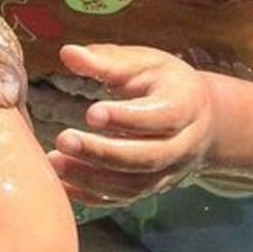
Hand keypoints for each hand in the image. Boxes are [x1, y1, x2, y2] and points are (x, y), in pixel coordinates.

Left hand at [48, 43, 214, 205]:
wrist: (198, 118)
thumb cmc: (162, 83)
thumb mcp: (142, 63)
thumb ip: (107, 60)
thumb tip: (67, 53)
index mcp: (185, 107)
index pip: (160, 117)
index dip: (127, 118)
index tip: (91, 112)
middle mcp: (181, 146)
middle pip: (146, 157)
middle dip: (103, 152)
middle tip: (63, 139)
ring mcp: (167, 173)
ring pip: (133, 185)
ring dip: (91, 178)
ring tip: (54, 162)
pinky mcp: (149, 188)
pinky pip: (121, 199)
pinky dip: (90, 196)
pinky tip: (60, 184)